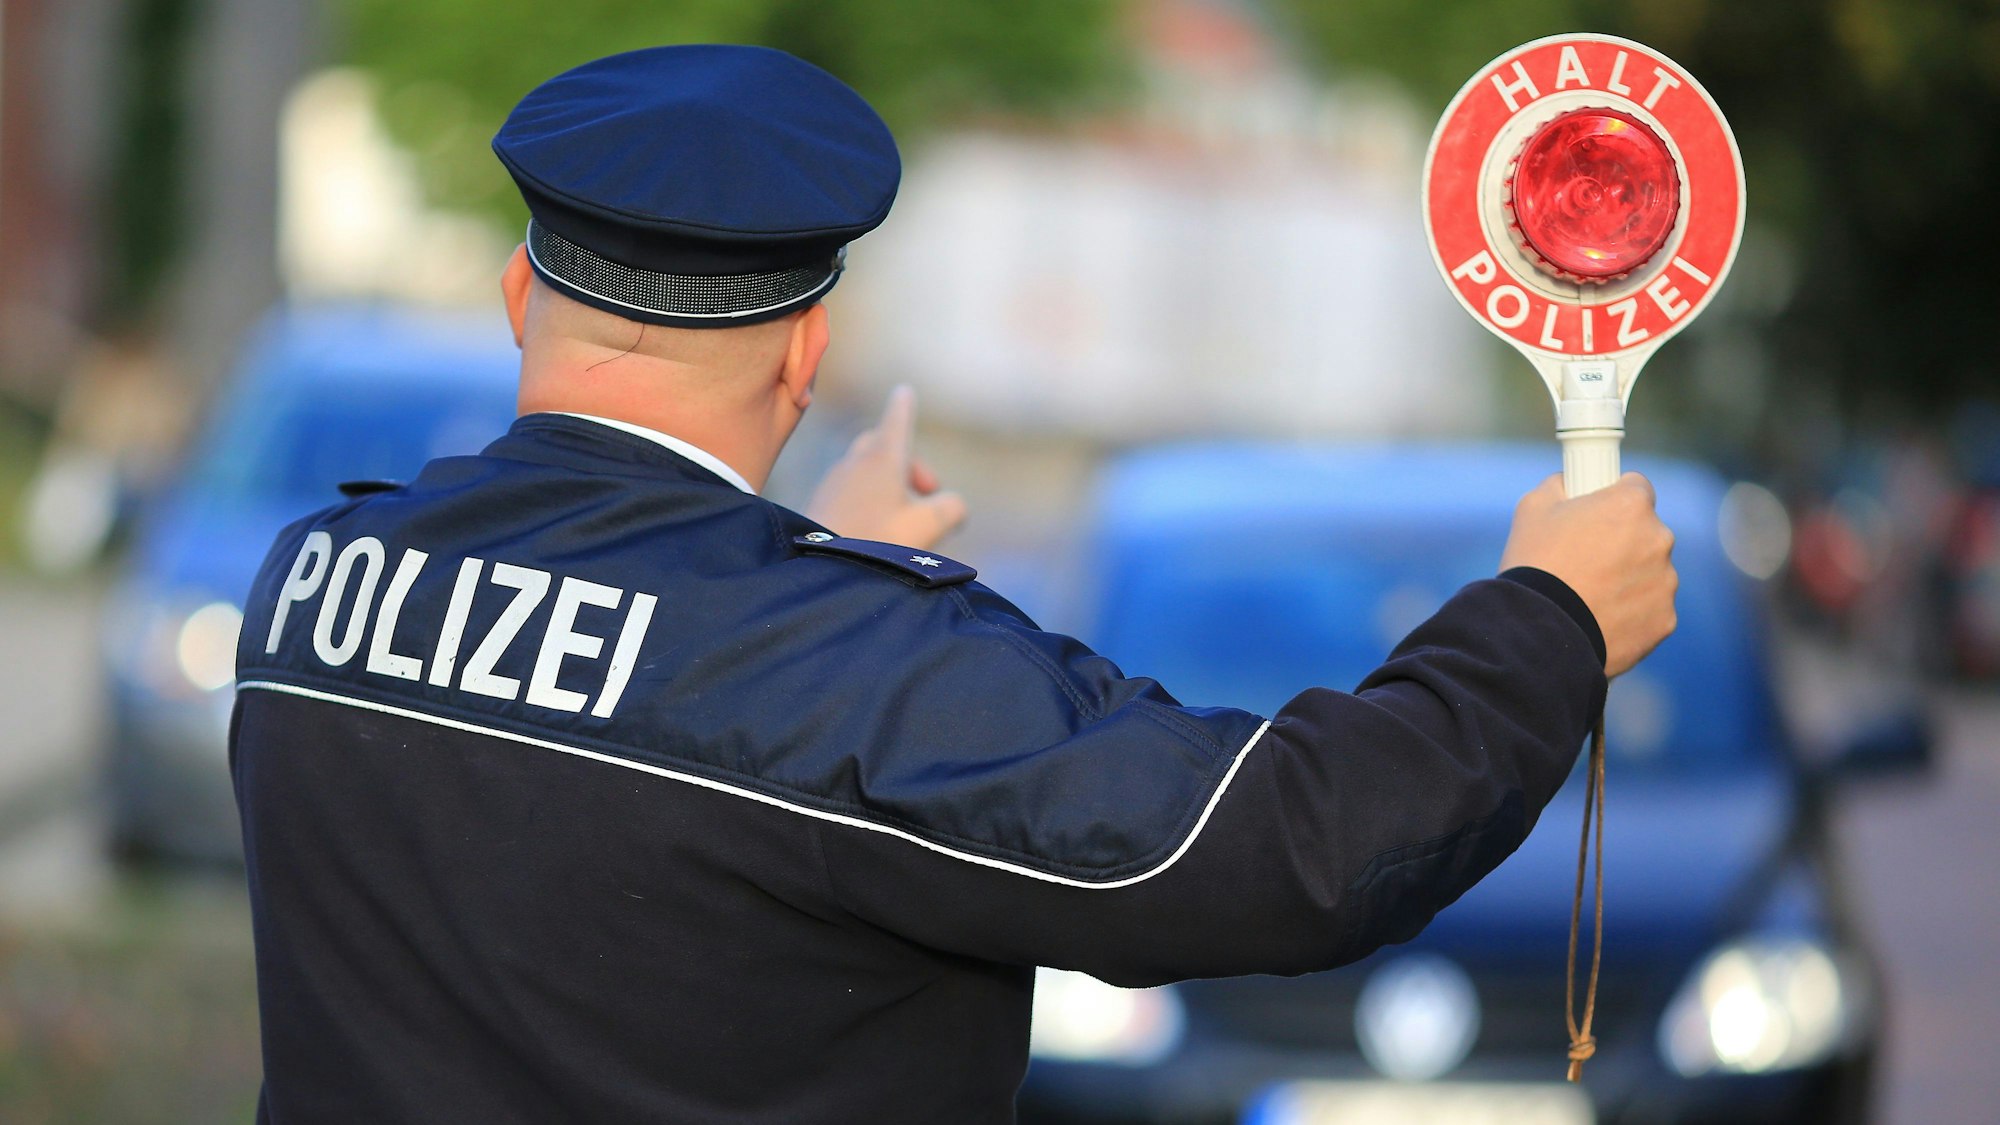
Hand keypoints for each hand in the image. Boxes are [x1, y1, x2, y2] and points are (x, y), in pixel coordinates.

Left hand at [805, 386, 966, 548]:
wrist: (817, 570)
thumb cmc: (876, 543)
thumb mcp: (928, 527)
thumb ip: (952, 508)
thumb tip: (953, 505)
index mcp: (883, 456)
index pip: (898, 416)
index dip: (905, 405)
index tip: (904, 391)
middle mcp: (855, 461)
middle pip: (883, 443)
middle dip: (907, 461)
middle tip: (927, 492)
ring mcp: (834, 481)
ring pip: (865, 468)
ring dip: (888, 483)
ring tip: (902, 520)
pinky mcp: (821, 503)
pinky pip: (849, 489)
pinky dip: (868, 499)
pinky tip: (874, 532)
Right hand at [1499, 473, 1676, 676]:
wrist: (1539, 632)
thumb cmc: (1535, 564)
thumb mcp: (1534, 508)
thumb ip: (1560, 485)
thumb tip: (1569, 482)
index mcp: (1631, 505)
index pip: (1637, 487)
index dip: (1614, 498)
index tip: (1598, 513)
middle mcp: (1659, 539)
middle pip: (1646, 533)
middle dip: (1622, 542)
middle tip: (1586, 560)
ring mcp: (1666, 582)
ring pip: (1650, 572)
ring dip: (1628, 578)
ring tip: (1588, 596)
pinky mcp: (1665, 619)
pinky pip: (1650, 609)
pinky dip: (1631, 613)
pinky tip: (1600, 619)